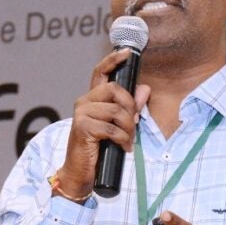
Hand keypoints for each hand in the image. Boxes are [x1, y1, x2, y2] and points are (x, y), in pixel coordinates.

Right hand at [57, 48, 150, 195]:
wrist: (81, 173)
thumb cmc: (99, 149)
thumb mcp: (118, 126)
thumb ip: (131, 108)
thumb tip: (145, 89)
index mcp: (92, 99)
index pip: (100, 72)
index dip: (113, 59)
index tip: (127, 51)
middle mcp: (84, 102)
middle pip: (115, 89)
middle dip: (130, 108)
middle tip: (134, 125)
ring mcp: (81, 114)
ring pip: (116, 110)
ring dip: (128, 128)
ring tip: (127, 140)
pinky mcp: (82, 127)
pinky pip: (112, 128)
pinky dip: (122, 139)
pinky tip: (123, 147)